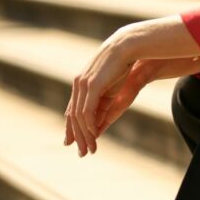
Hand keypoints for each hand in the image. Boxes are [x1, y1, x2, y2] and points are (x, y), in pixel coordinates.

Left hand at [64, 31, 133, 156]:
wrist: (127, 47)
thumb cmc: (123, 64)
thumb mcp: (112, 87)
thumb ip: (104, 102)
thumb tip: (100, 116)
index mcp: (81, 83)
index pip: (72, 110)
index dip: (72, 128)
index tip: (72, 143)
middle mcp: (78, 84)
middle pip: (73, 116)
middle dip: (77, 136)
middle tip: (82, 153)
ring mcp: (82, 84)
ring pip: (78, 116)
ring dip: (84, 135)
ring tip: (90, 148)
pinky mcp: (91, 85)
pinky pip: (86, 110)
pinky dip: (89, 125)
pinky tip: (93, 135)